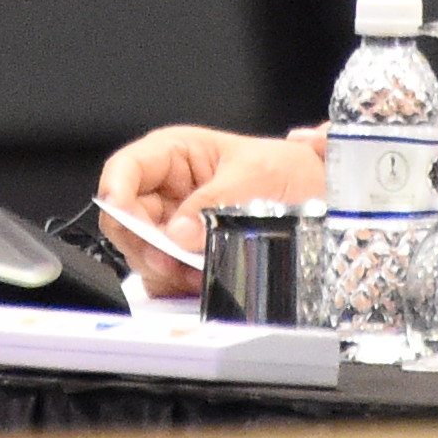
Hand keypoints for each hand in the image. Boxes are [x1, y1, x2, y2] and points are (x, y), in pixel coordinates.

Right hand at [96, 123, 326, 280]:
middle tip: (171, 257)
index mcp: (176, 154)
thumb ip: (214, 203)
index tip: (125, 217)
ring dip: (165, 267)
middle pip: (125, 219)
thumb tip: (179, 233)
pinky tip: (203, 277)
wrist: (321, 197)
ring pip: (141, 252)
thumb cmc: (290, 171)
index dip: (116, 192)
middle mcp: (167, 189)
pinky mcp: (183, 256)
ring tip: (198, 268)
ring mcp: (173, 225)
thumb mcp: (256, 176)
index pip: (125, 169)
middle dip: (145, 241)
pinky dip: (178, 283)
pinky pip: (163, 276)